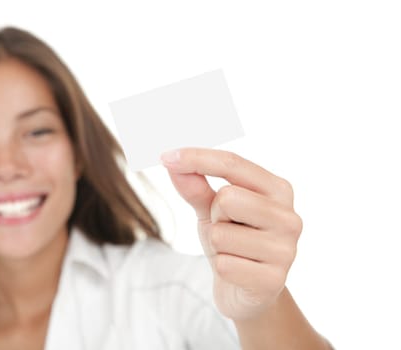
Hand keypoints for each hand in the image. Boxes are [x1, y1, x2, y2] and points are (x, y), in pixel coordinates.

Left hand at [161, 148, 302, 320]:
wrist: (246, 292)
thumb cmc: (232, 242)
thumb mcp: (211, 211)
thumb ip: (195, 186)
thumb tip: (172, 163)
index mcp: (278, 190)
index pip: (233, 164)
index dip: (197, 158)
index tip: (165, 156)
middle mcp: (289, 217)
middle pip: (227, 198)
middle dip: (215, 215)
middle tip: (227, 229)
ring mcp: (286, 250)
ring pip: (221, 234)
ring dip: (217, 245)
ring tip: (234, 252)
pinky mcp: (274, 281)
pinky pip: (224, 265)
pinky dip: (221, 268)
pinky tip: (238, 273)